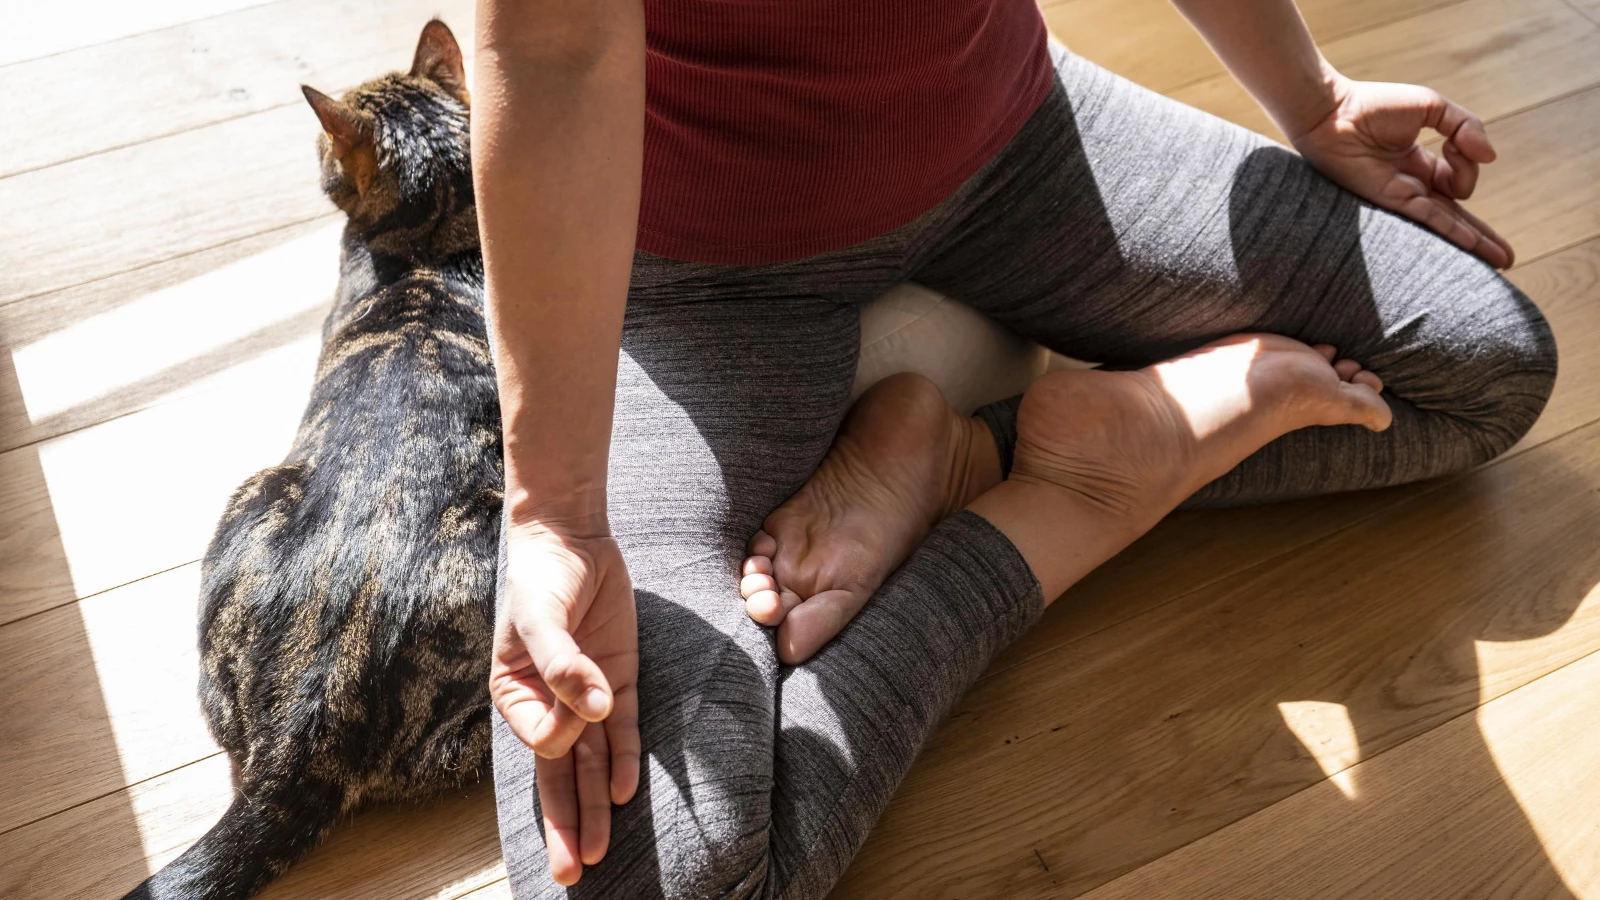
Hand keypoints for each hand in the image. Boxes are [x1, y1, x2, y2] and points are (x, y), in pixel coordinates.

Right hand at [491, 523, 639, 885]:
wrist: (570, 537)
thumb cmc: (540, 577)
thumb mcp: (541, 615)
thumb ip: (563, 662)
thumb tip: (593, 709)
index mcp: (514, 692)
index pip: (540, 740)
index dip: (561, 735)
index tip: (573, 708)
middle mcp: (549, 702)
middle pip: (558, 774)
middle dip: (566, 825)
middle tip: (572, 873)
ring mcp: (587, 694)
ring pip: (590, 764)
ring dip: (593, 809)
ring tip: (596, 856)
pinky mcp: (620, 679)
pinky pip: (624, 731)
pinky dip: (625, 761)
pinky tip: (623, 795)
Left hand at [1287, 74, 1513, 268]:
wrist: (1331, 114)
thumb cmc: (1373, 105)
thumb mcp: (1432, 107)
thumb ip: (1465, 126)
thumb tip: (1490, 157)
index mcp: (1419, 163)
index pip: (1458, 178)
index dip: (1468, 163)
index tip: (1456, 144)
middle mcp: (1412, 186)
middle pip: (1455, 216)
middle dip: (1482, 237)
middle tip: (1506, 259)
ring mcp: (1401, 196)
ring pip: (1446, 225)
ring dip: (1476, 244)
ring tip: (1502, 265)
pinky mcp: (1390, 201)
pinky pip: (1429, 219)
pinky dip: (1452, 232)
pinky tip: (1473, 246)